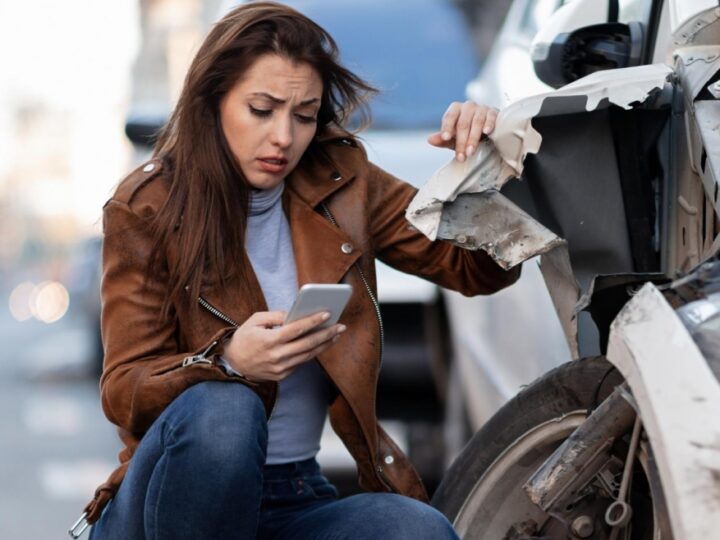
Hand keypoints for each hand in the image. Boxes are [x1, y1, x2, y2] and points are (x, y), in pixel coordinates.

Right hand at [222, 310, 344, 381]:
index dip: (313, 322)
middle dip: (326, 334)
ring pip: (308, 356)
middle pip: (307, 344)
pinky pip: (300, 362)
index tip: (327, 314)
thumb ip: (276, 316)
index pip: (296, 330)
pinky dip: (312, 352)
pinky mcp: (282, 375)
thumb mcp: (255, 321)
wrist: (233, 364)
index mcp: (269, 341)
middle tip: (341, 326)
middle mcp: (276, 356)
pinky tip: (321, 344)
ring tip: (336, 335)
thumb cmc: (244, 338)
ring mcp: (280, 368)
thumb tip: (295, 315)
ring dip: (324, 345)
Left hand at [427, 101, 497, 162]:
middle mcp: (468, 106)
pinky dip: (489, 124)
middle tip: (461, 156)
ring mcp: (482, 108)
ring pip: (477, 122)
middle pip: (463, 123)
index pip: (449, 117)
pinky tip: (486, 132)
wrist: (487, 133)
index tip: (445, 138)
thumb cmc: (467, 134)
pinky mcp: (494, 112)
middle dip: (461, 141)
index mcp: (455, 109)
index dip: (447, 127)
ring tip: (471, 152)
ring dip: (473, 138)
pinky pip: (491, 117)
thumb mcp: (454, 139)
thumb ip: (443, 140)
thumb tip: (430, 140)